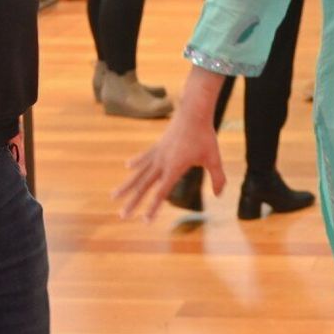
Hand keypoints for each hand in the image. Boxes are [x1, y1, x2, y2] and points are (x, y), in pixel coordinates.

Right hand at [115, 103, 226, 219]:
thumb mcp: (214, 159)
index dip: (152, 208)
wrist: (193, 112)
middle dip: (132, 202)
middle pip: (143, 186)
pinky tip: (127, 166)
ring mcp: (157, 153)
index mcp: (174, 169)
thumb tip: (219, 195)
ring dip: (126, 186)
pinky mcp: (157, 145)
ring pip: (138, 173)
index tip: (144, 221)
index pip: (161, 193)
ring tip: (113, 196)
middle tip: (121, 216)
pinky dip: (136, 162)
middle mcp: (161, 163)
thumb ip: (217, 178)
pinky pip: (144, 157)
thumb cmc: (205, 136)